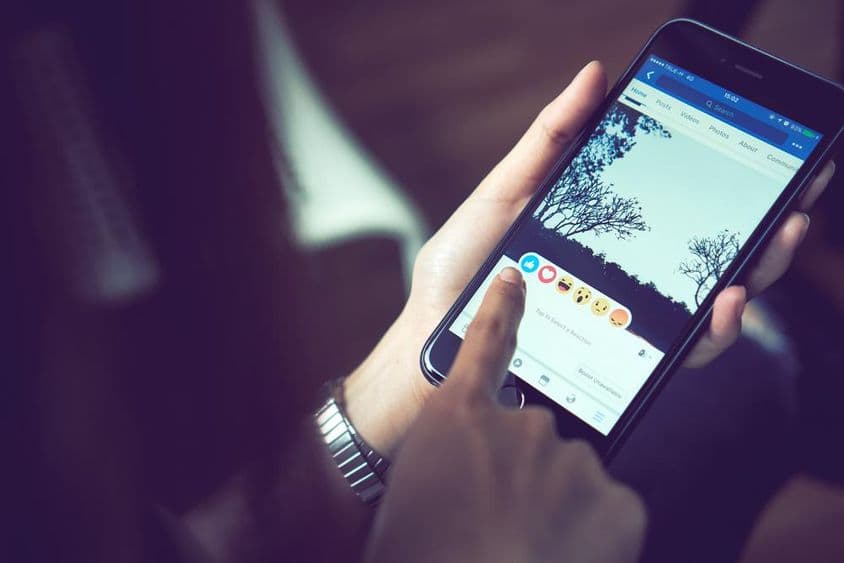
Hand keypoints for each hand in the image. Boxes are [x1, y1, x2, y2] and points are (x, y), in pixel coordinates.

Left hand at [344, 61, 835, 454]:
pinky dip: (712, 331)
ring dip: (755, 275)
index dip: (731, 191)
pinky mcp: (617, 363)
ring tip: (773, 244)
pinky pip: (679, 353)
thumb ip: (550, 142)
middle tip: (795, 201)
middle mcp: (625, 281)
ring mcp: (625, 323)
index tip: (772, 159)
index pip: (681, 213)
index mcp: (605, 237)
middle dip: (764, 230)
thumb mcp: (505, 193)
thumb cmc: (463, 267)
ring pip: (710, 307)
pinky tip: (723, 304)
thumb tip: (596, 74)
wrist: (431, 338)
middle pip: (709, 258)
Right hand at [365, 268, 645, 562]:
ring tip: (527, 546)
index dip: (500, 309)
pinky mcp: (618, 502)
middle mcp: (522, 424)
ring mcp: (573, 460)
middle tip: (503, 518)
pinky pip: (608, 509)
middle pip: (535, 431)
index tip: (514, 280)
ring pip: (572, 473)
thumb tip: (464, 468)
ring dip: (557, 503)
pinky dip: (593, 532)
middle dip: (525, 468)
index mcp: (460, 417)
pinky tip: (563, 557)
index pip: (485, 343)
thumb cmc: (420, 552)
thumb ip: (445, 462)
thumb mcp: (412, 495)